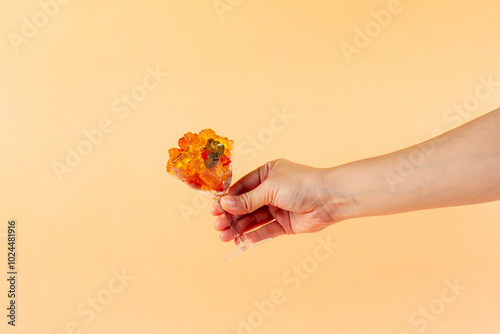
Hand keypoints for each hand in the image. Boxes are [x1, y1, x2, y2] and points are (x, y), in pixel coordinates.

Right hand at [211, 159, 350, 243]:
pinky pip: (266, 230)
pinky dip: (255, 235)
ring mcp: (278, 207)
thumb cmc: (301, 184)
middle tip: (218, 226)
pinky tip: (243, 241)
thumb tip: (224, 203)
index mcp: (267, 174)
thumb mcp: (270, 188)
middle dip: (232, 216)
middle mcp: (271, 190)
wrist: (329, 199)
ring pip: (254, 219)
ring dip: (240, 228)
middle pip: (246, 205)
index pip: (242, 187)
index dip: (228, 199)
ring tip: (225, 236)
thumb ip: (247, 199)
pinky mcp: (285, 224)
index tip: (215, 210)